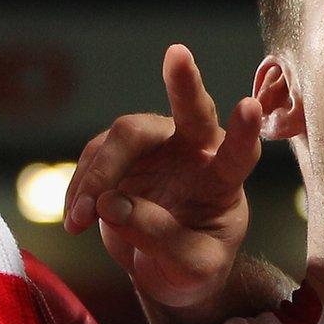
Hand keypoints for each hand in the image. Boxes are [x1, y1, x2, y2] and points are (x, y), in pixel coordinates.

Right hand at [64, 44, 261, 309]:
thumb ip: (159, 239)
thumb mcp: (189, 269)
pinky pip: (93, 157)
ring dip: (97, 176)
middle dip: (184, 82)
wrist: (164, 268)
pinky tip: (74, 220)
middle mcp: (194, 151)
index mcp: (223, 180)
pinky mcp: (120, 153)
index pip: (240, 154)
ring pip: (126, 137)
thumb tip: (112, 205)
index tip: (248, 106)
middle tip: (178, 54)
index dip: (243, 131)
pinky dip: (79, 190)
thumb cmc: (192, 267)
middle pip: (189, 111)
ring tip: (80, 221)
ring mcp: (156, 146)